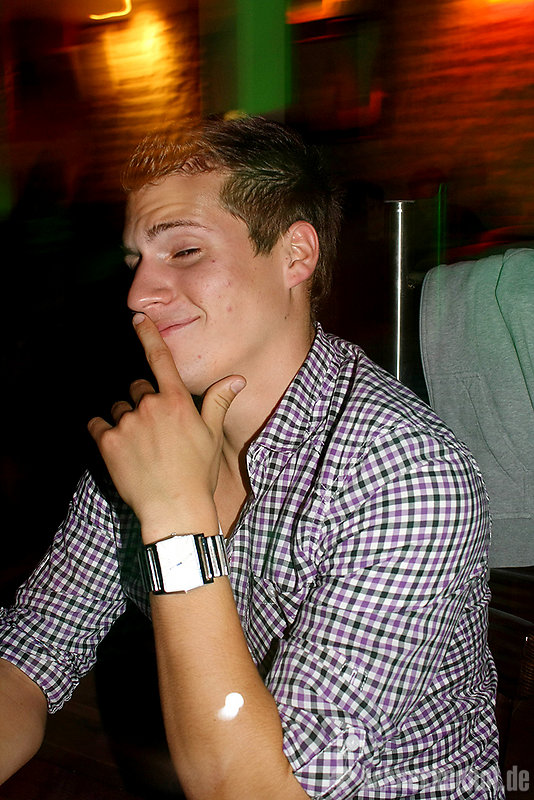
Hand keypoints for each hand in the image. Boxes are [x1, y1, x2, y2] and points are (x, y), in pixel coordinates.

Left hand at [88, 313, 244, 536]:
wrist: (174, 509)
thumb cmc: (198, 473)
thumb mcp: (212, 436)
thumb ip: (218, 402)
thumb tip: (236, 379)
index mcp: (177, 401)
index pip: (160, 359)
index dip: (148, 335)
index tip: (136, 319)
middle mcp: (151, 406)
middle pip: (137, 389)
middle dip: (142, 403)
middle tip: (154, 431)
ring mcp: (128, 423)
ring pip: (119, 409)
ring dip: (125, 420)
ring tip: (140, 447)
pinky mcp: (108, 442)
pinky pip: (98, 425)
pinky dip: (104, 433)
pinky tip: (119, 450)